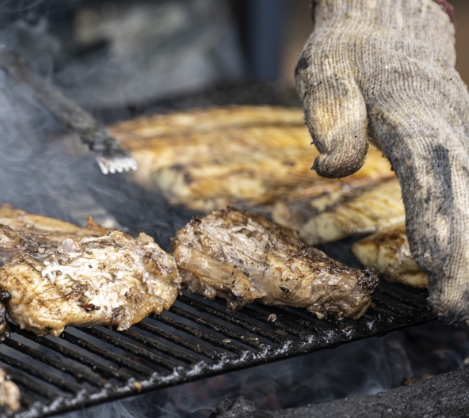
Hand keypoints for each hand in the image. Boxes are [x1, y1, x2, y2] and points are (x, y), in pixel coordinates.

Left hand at [296, 0, 468, 325]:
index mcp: (413, 117)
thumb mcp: (326, 73)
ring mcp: (459, 140)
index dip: (435, 221)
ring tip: (464, 306)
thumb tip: (330, 167)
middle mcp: (447, 133)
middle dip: (464, 258)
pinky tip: (467, 270)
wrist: (391, 20)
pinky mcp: (457, 148)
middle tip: (456, 310)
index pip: (427, 177)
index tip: (437, 264)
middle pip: (463, 200)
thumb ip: (333, 117)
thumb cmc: (352, 50)